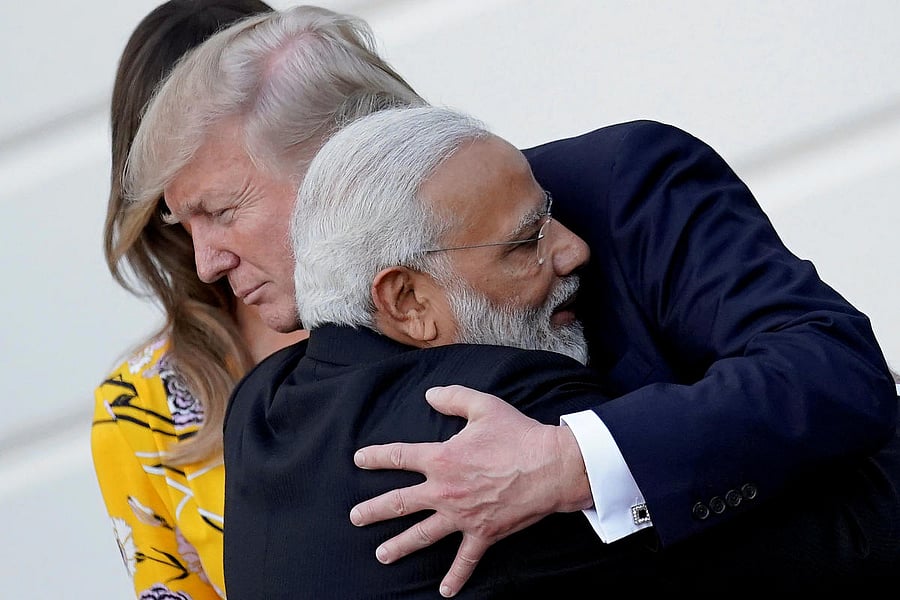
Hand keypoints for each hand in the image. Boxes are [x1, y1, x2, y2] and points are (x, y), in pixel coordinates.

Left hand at [349, 384, 590, 596]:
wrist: (550, 467)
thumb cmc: (518, 435)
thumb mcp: (484, 407)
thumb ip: (453, 398)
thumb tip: (429, 395)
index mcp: (441, 459)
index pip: (399, 457)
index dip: (376, 457)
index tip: (359, 460)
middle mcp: (445, 491)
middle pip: (400, 503)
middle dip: (373, 510)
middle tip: (355, 517)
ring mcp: (462, 516)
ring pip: (422, 535)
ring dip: (399, 546)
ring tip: (381, 555)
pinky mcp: (483, 533)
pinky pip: (466, 559)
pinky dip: (455, 577)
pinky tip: (445, 591)